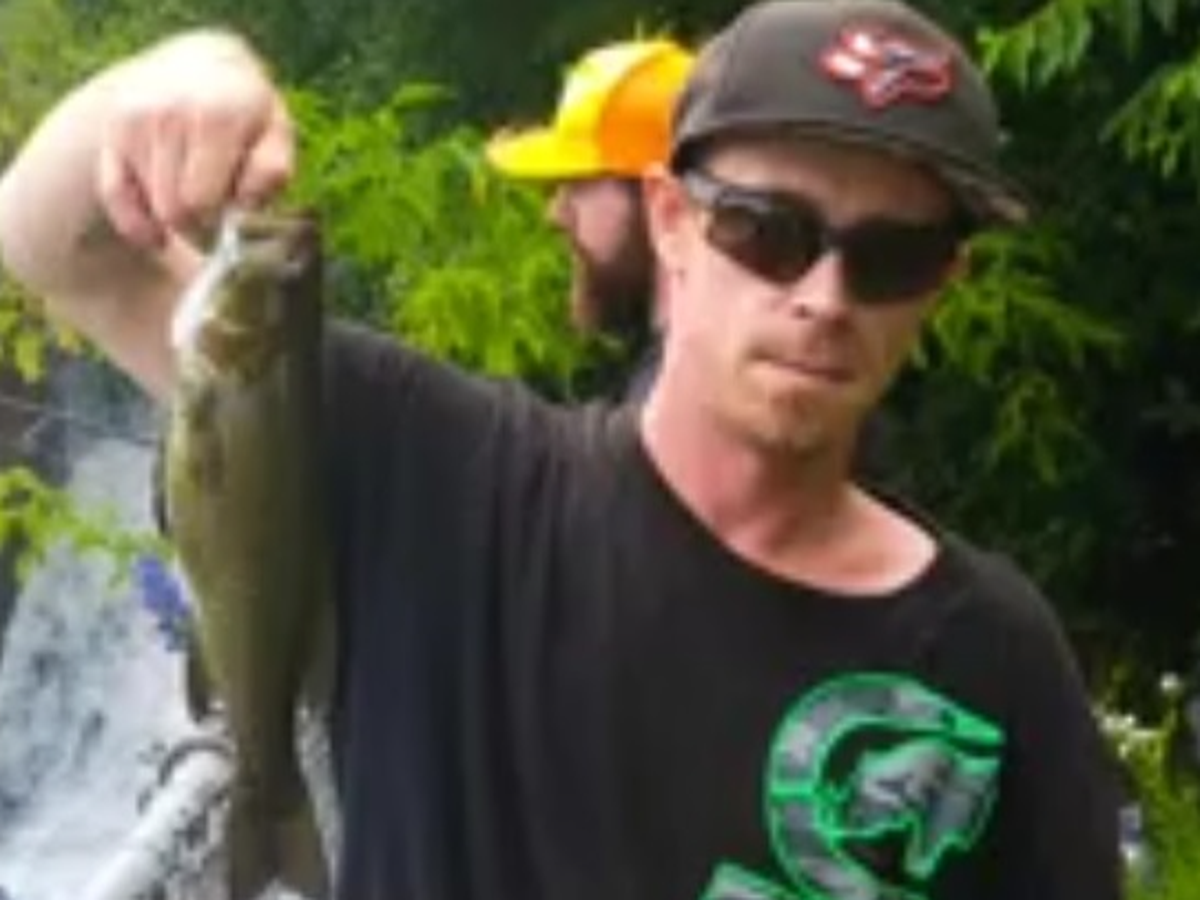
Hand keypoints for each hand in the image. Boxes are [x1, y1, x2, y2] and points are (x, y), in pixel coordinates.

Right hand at [96, 31, 293, 247]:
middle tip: (212, 205)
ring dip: (172, 214)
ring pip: (149, 207)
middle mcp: (169, 114)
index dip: (219, 217)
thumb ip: (269, 175)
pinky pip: (114, 196)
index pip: (201, 201)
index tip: (229, 208)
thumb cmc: (247, 114)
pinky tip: (157, 232)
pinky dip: (135, 222)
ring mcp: (134, 120)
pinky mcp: (113, 130)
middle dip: (196, 221)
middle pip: (173, 209)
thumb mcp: (275, 137)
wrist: (201, 65)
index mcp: (217, 118)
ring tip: (193, 191)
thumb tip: (242, 206)